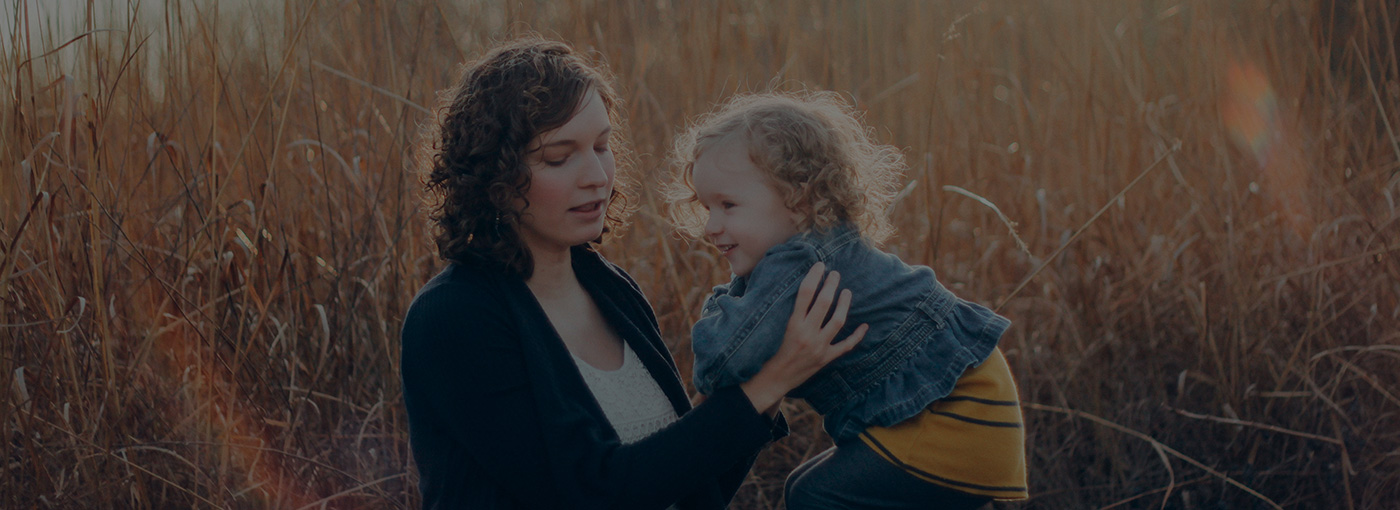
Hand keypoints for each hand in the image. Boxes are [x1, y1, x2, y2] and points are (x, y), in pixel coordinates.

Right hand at [740, 262, 867, 415]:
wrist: (773, 380)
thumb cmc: (769, 351)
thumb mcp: (774, 328)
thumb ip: (785, 310)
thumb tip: (798, 289)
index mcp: (792, 324)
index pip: (805, 293)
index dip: (814, 276)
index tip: (819, 265)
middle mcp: (807, 334)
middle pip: (824, 303)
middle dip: (831, 285)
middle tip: (835, 274)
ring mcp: (819, 347)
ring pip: (838, 321)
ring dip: (844, 303)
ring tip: (847, 292)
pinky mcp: (826, 358)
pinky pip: (846, 346)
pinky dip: (857, 336)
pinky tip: (864, 326)